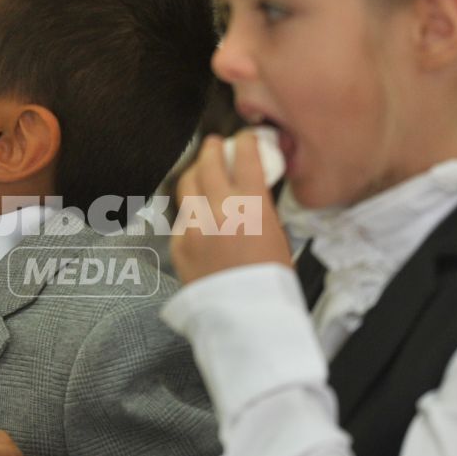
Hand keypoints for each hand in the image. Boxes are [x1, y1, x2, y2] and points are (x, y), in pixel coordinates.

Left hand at [168, 133, 289, 284]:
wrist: (248, 316)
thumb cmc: (271, 281)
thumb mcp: (277, 236)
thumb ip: (260, 208)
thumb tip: (250, 192)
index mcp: (252, 206)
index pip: (245, 158)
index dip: (245, 142)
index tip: (245, 139)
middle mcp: (220, 210)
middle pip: (208, 163)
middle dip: (212, 149)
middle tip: (215, 145)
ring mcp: (195, 227)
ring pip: (187, 186)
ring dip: (196, 173)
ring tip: (201, 171)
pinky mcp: (179, 244)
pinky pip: (183, 218)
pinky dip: (191, 212)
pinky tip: (199, 215)